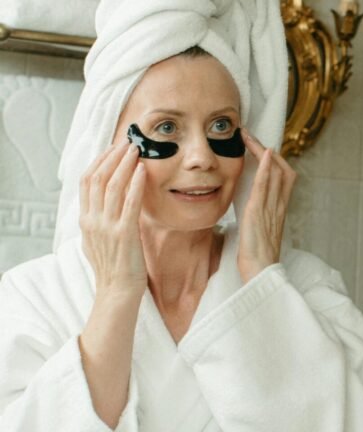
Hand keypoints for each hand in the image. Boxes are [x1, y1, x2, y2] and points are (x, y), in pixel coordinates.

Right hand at [79, 142, 146, 297]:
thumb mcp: (99, 240)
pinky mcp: (124, 233)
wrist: (117, 291)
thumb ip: (100, 220)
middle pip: (97, 178)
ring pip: (112, 186)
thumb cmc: (114, 267)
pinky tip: (143, 171)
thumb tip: (106, 203)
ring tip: (136, 150)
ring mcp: (107, 226)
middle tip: (128, 142)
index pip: (87, 181)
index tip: (113, 148)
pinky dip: (136, 184)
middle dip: (113, 156)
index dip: (100, 161)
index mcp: (86, 220)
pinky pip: (130, 202)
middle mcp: (92, 220)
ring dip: (125, 165)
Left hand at [237, 130, 296, 281]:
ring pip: (276, 174)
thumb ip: (256, 218)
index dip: (274, 161)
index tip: (259, 149)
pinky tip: (265, 154)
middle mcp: (278, 207)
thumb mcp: (257, 232)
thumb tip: (249, 209)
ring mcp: (270, 209)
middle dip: (268, 151)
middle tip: (250, 137)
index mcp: (278, 211)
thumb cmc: (256, 258)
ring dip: (263, 152)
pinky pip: (265, 187)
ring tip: (250, 137)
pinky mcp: (259, 214)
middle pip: (284, 171)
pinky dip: (266, 169)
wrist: (260, 275)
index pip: (284, 178)